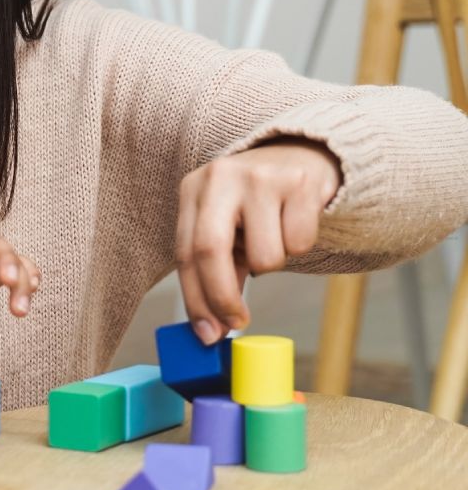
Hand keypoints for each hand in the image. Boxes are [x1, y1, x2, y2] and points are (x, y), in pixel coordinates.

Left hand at [176, 138, 340, 343]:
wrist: (304, 156)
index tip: (206, 334)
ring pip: (265, 256)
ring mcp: (260, 177)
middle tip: (236, 323)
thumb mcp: (227, 228)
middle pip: (210, 250)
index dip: (195, 299)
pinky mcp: (300, 183)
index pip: (185, 252)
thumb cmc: (255, 203)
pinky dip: (299, 246)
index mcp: (194, 189)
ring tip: (274, 239)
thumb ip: (217, 272)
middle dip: (222, 297)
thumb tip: (212, 327)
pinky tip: (295, 223)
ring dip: (272, 264)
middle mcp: (221, 177)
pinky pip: (299, 243)